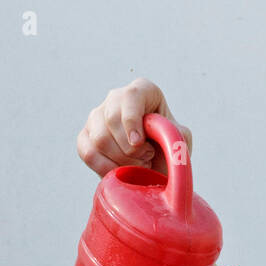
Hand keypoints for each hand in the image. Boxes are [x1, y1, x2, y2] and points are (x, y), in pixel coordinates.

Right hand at [77, 76, 193, 178]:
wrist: (157, 169)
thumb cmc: (169, 150)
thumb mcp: (180, 140)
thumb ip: (174, 134)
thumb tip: (160, 136)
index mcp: (143, 91)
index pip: (131, 96)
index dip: (132, 120)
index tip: (139, 143)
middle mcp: (116, 98)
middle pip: (111, 119)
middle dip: (130, 149)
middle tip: (147, 159)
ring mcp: (97, 117)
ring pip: (99, 138)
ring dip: (121, 161)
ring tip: (138, 165)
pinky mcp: (85, 137)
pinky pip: (87, 152)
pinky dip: (105, 169)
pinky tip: (121, 174)